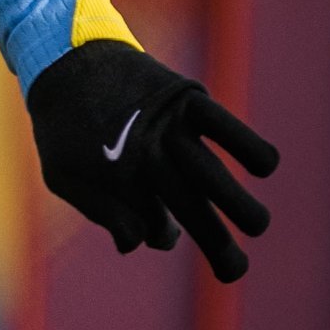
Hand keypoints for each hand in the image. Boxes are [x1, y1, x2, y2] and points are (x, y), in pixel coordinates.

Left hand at [26, 41, 277, 282]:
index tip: (167, 234)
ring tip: (259, 226)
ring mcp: (168, 127)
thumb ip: (99, 210)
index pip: (153, 225)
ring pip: (208, 173)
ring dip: (236, 203)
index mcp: (115, 179)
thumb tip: (135, 246)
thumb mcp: (61, 175)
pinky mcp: (185, 99)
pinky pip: (221, 124)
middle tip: (235, 273)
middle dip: (215, 243)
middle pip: (188, 207)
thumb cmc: (63, 125)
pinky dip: (245, 144)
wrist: (65, 57)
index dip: (163, 235)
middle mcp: (145, 156)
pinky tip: (267, 167)